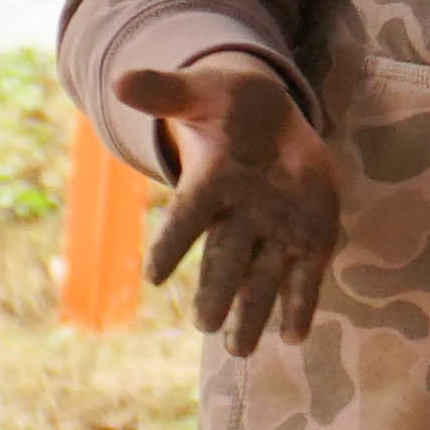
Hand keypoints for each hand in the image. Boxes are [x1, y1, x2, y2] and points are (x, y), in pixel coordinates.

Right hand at [115, 56, 342, 353]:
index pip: (187, 217)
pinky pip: (304, 275)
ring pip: (262, 278)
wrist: (269, 119)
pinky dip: (300, 304)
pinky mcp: (309, 235)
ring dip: (252, 313)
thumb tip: (120, 79)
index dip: (171, 244)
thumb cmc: (227, 106)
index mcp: (211, 183)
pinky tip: (295, 336)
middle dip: (215, 292)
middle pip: (224, 260)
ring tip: (240, 350)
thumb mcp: (200, 91)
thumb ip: (166, 91)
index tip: (153, 275)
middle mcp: (239, 216)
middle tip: (204, 324)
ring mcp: (275, 229)